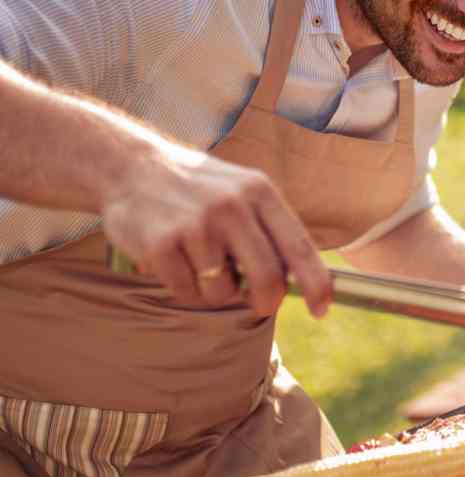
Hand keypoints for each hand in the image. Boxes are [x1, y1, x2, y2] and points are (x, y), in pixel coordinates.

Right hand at [100, 143, 332, 317]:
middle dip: (267, 301)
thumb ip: (270, 227)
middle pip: (267, 278)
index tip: (321, 310)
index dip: (316, 283)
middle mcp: (231, 206)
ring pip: (223, 291)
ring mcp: (195, 225)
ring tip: (200, 265)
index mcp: (259, 192)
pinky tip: (176, 264)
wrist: (131, 166)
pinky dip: (185, 290)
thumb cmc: (198, 189)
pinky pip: (187, 292)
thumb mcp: (242, 190)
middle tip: (260, 305)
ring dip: (215, 291)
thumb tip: (299, 279)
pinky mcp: (161, 245)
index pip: (299, 247)